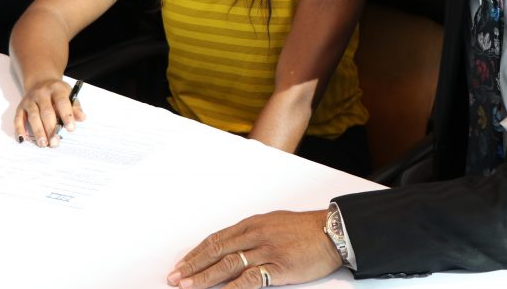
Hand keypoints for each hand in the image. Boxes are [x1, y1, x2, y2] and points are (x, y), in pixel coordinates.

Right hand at [14, 78, 84, 147]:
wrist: (41, 81)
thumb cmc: (58, 93)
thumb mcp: (69, 95)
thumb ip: (75, 107)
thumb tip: (82, 118)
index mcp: (57, 89)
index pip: (62, 102)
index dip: (67, 116)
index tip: (71, 129)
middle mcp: (41, 93)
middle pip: (46, 112)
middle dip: (51, 128)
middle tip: (55, 142)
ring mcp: (30, 100)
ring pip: (33, 116)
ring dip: (38, 131)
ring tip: (43, 144)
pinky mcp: (21, 106)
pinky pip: (18, 118)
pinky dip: (19, 129)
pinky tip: (23, 139)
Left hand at [167, 210, 341, 287]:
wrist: (332, 231)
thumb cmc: (305, 229)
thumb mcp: (274, 224)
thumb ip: (252, 234)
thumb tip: (231, 246)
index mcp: (252, 224)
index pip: (216, 239)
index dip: (196, 253)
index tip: (181, 264)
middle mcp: (255, 235)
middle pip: (216, 251)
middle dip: (192, 266)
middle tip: (174, 278)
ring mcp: (266, 251)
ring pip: (227, 265)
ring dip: (204, 277)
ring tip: (187, 286)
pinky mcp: (279, 267)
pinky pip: (250, 280)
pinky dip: (232, 288)